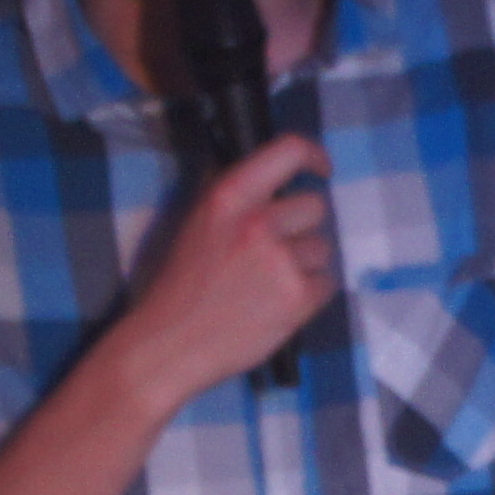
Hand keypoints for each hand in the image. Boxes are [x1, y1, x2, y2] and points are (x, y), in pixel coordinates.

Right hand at [122, 135, 333, 400]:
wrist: (168, 344)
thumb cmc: (180, 286)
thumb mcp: (198, 225)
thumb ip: (238, 201)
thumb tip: (275, 178)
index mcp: (228, 198)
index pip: (287, 150)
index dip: (313, 155)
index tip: (320, 169)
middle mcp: (258, 222)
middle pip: (316, 207)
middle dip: (301, 228)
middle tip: (270, 253)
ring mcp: (281, 260)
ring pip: (322, 248)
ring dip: (304, 265)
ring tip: (264, 285)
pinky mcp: (299, 296)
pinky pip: (326, 283)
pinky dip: (309, 294)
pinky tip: (275, 305)